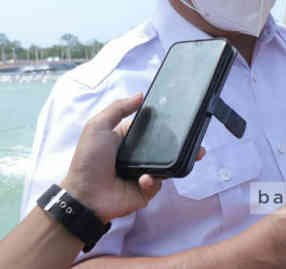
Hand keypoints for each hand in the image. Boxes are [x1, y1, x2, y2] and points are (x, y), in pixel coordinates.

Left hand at [60, 94, 205, 222]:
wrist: (85, 196)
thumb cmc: (88, 160)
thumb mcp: (98, 127)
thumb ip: (118, 108)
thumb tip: (140, 95)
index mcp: (129, 138)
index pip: (152, 126)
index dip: (166, 121)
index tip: (182, 115)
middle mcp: (139, 154)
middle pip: (166, 145)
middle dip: (181, 142)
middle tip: (194, 139)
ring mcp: (145, 171)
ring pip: (169, 163)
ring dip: (176, 160)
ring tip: (188, 156)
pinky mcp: (148, 188)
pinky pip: (160, 181)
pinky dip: (153, 179)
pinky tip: (143, 179)